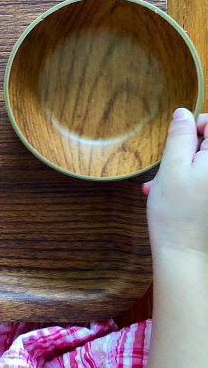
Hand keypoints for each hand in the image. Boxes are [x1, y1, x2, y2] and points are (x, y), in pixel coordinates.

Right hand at [143, 108, 207, 259]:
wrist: (186, 254)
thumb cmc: (176, 212)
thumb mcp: (171, 168)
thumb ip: (180, 136)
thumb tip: (184, 113)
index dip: (195, 125)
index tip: (178, 140)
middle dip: (187, 151)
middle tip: (167, 167)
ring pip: (205, 163)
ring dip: (185, 167)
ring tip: (163, 184)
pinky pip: (205, 180)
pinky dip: (192, 182)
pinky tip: (175, 194)